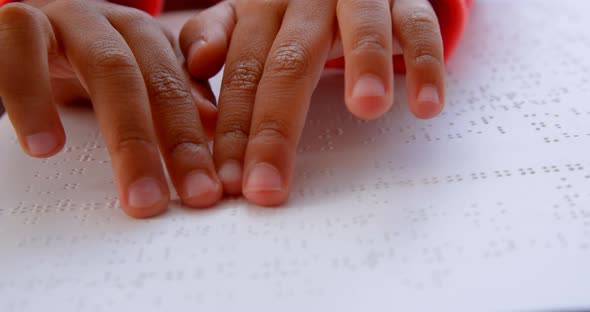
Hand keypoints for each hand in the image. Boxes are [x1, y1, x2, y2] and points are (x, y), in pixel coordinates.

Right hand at [0, 0, 223, 217]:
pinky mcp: (15, 23)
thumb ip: (170, 95)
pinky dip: (32, 98)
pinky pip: (22, 53)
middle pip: (155, 80)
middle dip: (175, 144)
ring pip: (107, 67)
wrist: (22, 25)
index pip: (182, 89)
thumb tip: (213, 127)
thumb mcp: (128, 76)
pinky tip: (44, 146)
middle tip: (177, 200)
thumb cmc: (78, 57)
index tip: (206, 193)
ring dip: (125, 133)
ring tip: (134, 194)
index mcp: (146, 37)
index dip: (196, 142)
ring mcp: (67, 20)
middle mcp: (114, 24)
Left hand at [179, 0, 444, 205]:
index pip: (242, 70)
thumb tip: (198, 62)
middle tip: (268, 184)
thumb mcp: (251, 15)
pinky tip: (426, 105)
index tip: (230, 182)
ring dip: (365, 62)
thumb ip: (218, 34)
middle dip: (276, 127)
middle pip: (289, 61)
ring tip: (366, 108)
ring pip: (361, 25)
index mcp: (263, 8)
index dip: (233, 127)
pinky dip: (426, 61)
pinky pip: (420, 24)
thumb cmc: (294, 8)